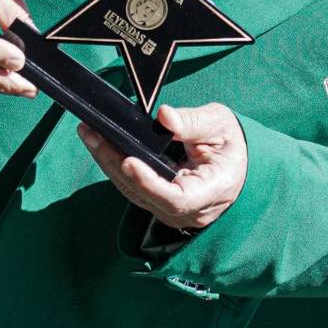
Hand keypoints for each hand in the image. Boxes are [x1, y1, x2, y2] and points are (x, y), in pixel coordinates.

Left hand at [78, 102, 246, 230]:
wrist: (238, 164)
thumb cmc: (232, 145)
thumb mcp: (220, 125)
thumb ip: (192, 122)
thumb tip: (164, 116)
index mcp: (212, 192)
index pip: (175, 198)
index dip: (148, 182)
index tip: (128, 160)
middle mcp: (190, 211)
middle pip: (145, 195)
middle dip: (115, 163)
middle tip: (93, 133)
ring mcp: (173, 212)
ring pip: (134, 193)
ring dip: (109, 163)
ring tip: (89, 134)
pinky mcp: (161, 204)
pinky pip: (135, 189)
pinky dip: (116, 167)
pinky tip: (102, 146)